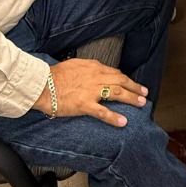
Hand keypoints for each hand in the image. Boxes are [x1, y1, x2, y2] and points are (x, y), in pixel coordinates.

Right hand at [35, 58, 149, 126]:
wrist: (41, 85)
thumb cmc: (53, 76)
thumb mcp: (72, 65)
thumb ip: (85, 68)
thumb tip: (93, 71)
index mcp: (92, 67)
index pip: (114, 72)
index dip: (125, 78)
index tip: (131, 83)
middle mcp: (95, 77)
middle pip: (120, 81)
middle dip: (134, 87)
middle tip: (144, 93)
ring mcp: (91, 91)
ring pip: (117, 93)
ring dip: (131, 98)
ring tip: (141, 103)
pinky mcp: (84, 104)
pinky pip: (103, 111)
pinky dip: (114, 117)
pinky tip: (123, 121)